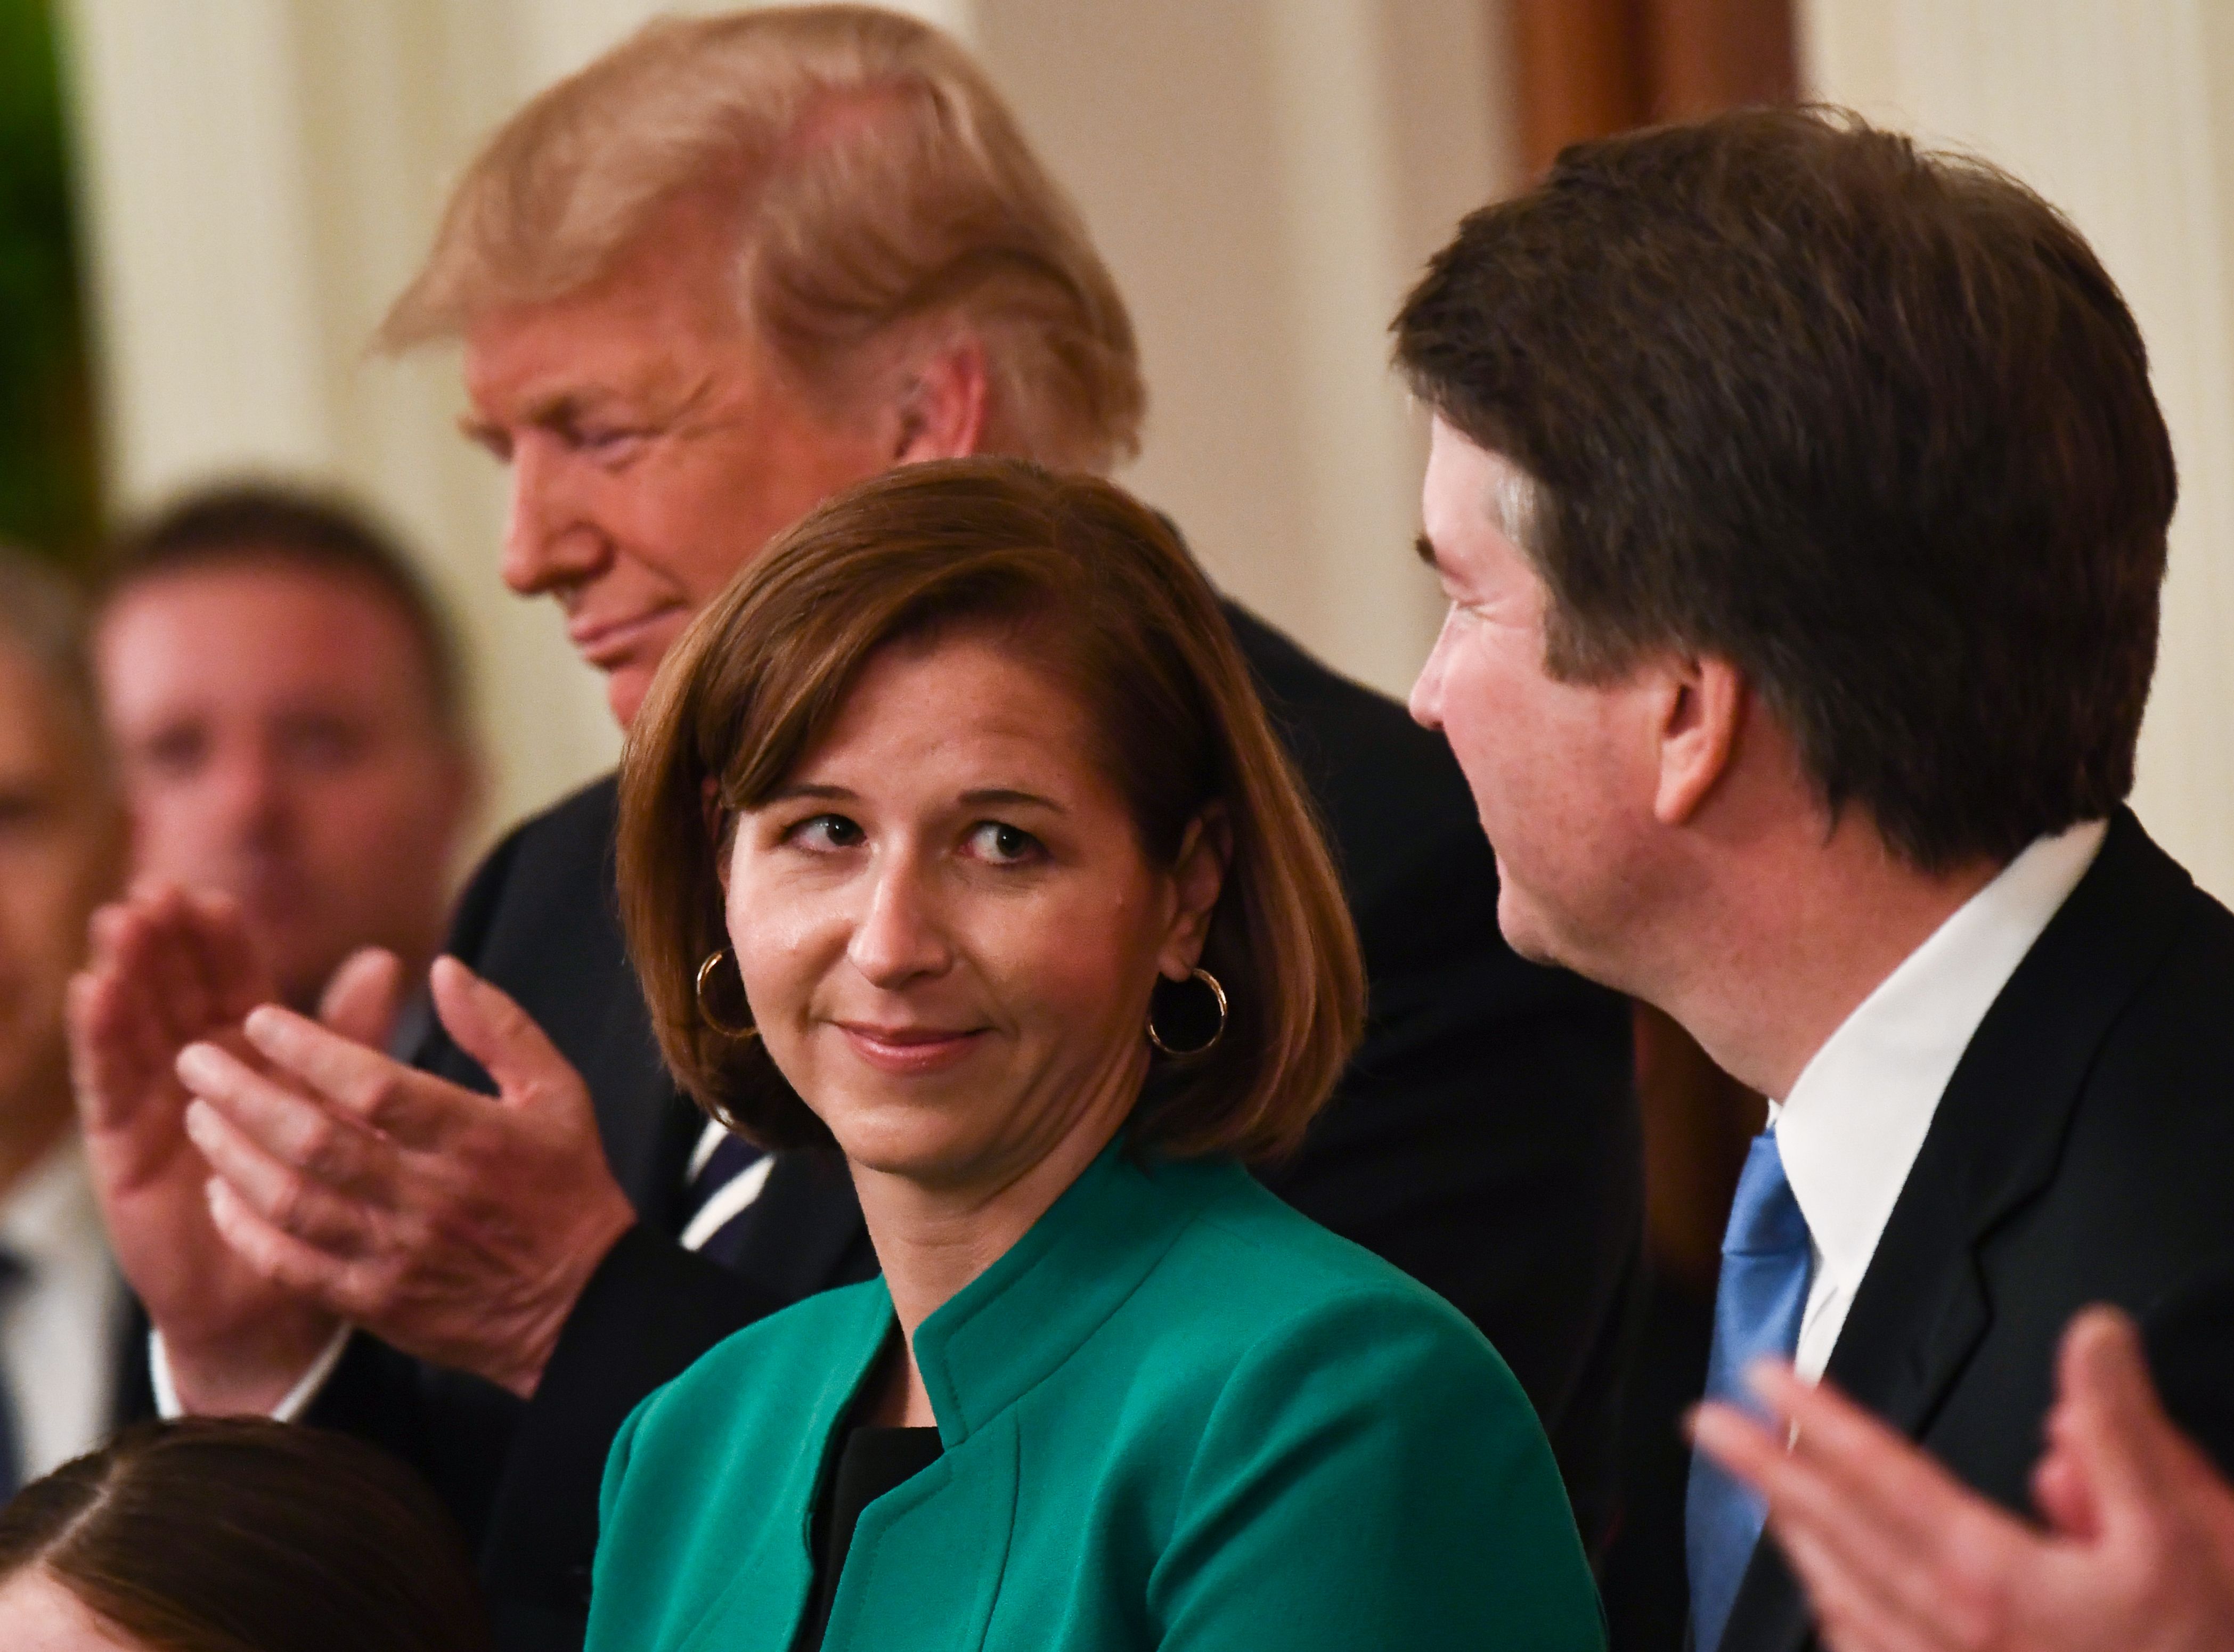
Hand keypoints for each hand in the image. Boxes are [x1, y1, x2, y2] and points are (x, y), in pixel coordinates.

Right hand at [67, 886, 373, 1412]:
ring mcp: (156, 1106)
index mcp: (255, 1055)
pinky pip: (110, 1085)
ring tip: (120, 920)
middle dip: (164, 941)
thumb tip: (387, 958)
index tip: (212, 895)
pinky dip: (100, 1037)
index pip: (234, 982)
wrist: (280, 1297)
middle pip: (177, 991)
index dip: (221, 940)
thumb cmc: (316, 1194)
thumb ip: (352, 1035)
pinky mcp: (124, 1149)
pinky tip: (93, 991)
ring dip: (127, 972)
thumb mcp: (341, 1105)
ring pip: (138, 1025)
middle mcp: (199, 1071)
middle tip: (154, 890)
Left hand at [174, 955, 637, 1397]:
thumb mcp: (557, 1093)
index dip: (309, 1049)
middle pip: (314, 1142)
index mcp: (474, 1138)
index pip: (373, 1086)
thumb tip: (443, 967)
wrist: (583, 1305)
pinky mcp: (376, 1302)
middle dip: (242, 1095)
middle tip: (195, 1060)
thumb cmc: (566, 1186)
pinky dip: (246, 1229)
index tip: (260, 1020)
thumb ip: (499, 1027)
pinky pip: (291, 1265)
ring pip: (291, 1203)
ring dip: (232, 1156)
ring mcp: (397, 1255)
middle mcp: (430, 1197)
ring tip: (197, 1117)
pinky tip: (220, 1195)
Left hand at [1689, 1307, 2233, 1651]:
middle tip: (1708, 1423)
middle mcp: (1950, 1635)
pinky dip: (1835, 1613)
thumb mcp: (2185, 1536)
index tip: (1764, 1376)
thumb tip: (2090, 1338)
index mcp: (1990, 1580)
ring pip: (1841, 1598)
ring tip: (1759, 1491)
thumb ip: (2126, 1433)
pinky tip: (1825, 1594)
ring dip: (1793, 1538)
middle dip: (1766, 1472)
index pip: (1879, 1475)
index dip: (1816, 1418)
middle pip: (1835, 1534)